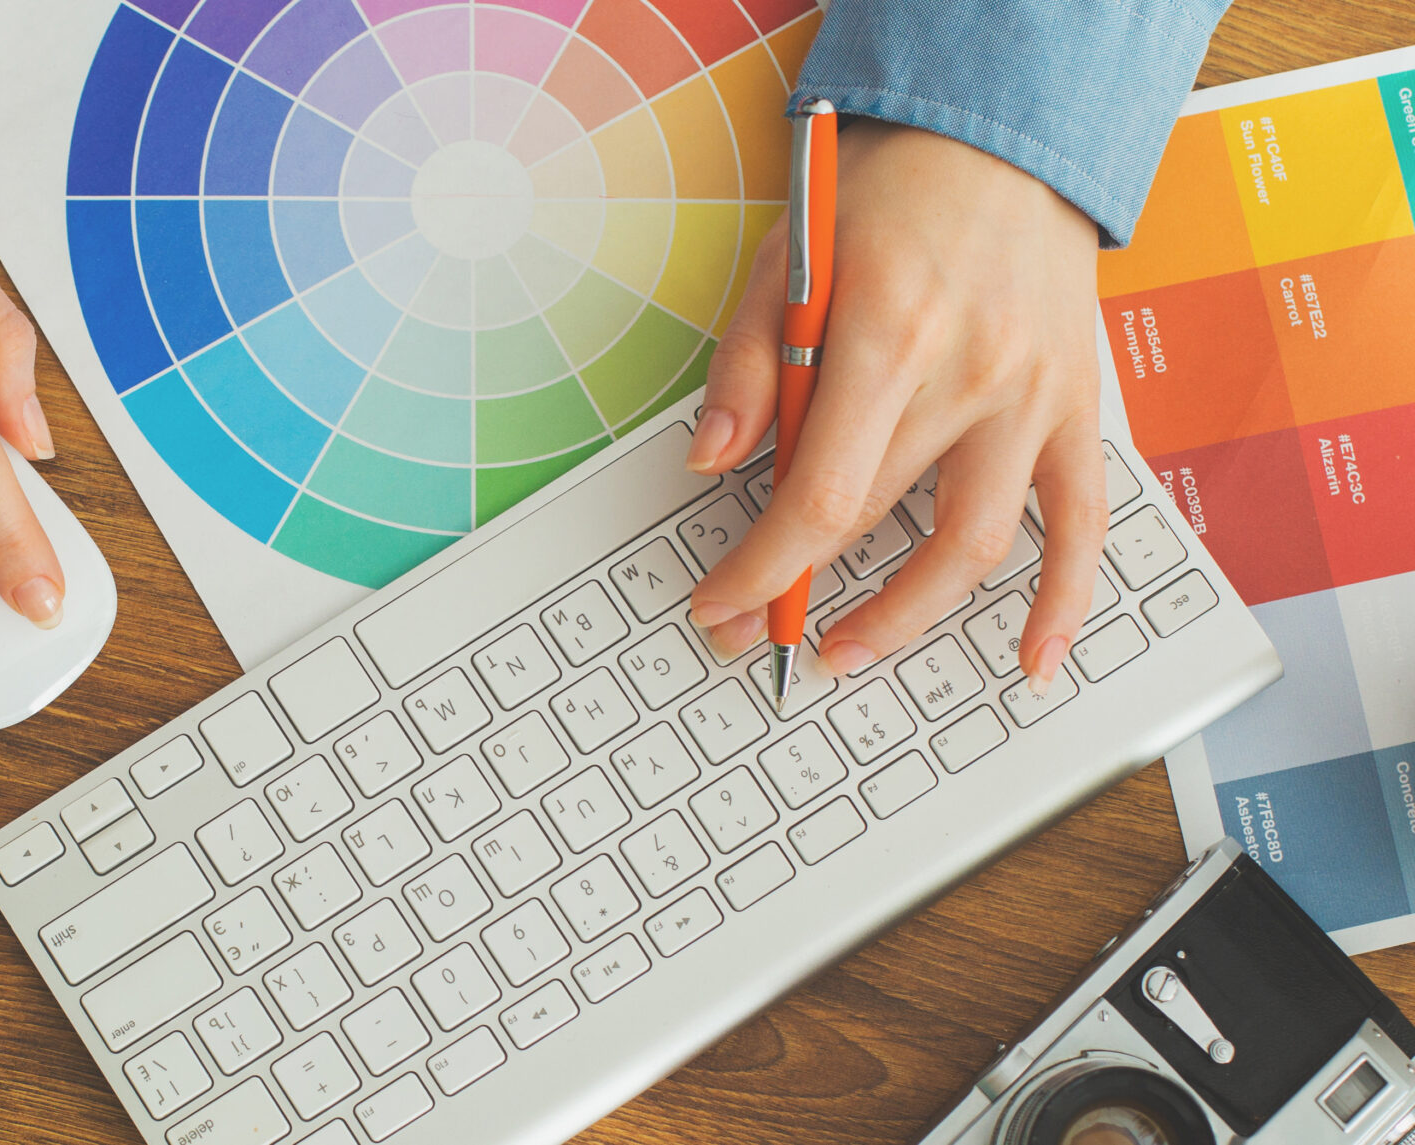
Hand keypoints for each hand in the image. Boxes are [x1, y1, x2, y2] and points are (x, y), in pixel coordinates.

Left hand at [682, 121, 1104, 692]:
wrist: (1005, 138)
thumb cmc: (888, 193)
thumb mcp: (789, 258)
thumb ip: (748, 366)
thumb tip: (710, 463)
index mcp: (889, 336)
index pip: (819, 493)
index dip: (762, 568)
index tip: (718, 603)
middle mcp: (973, 374)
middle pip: (880, 519)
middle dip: (802, 589)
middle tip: (749, 626)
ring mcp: (1034, 397)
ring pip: (976, 544)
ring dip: (906, 616)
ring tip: (846, 653)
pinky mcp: (1078, 407)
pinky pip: (1085, 522)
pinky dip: (1062, 602)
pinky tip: (1032, 661)